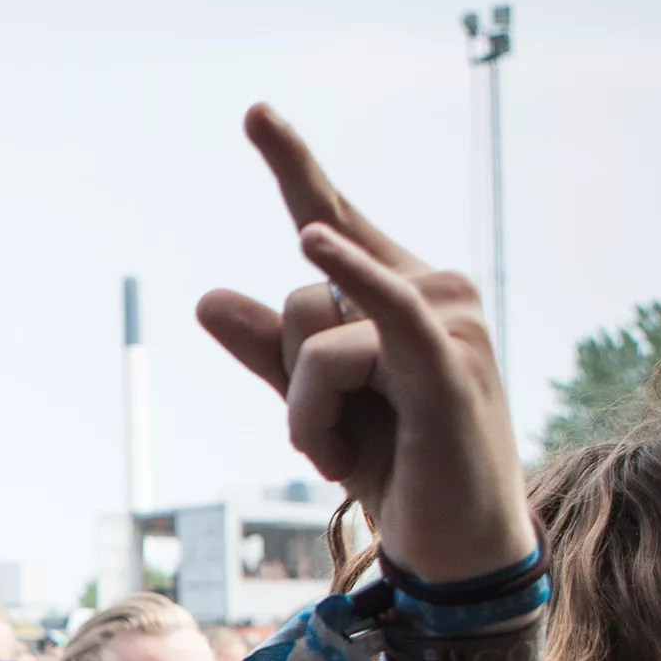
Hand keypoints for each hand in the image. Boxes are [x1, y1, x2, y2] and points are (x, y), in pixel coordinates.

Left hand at [195, 105, 531, 585]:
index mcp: (400, 290)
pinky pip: (380, 312)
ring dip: (307, 416)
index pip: (332, 217)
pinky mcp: (449, 366)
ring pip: (313, 336)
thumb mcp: (314, 406)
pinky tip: (314, 241)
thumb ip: (267, 353)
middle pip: (299, 297)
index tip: (254, 111)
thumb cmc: (394, 471)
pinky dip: (349, 280)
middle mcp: (433, 290)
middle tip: (332, 441)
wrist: (451, 549)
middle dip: (290, 385)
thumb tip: (208, 297)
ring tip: (343, 455)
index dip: (293, 163)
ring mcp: (450, 323)